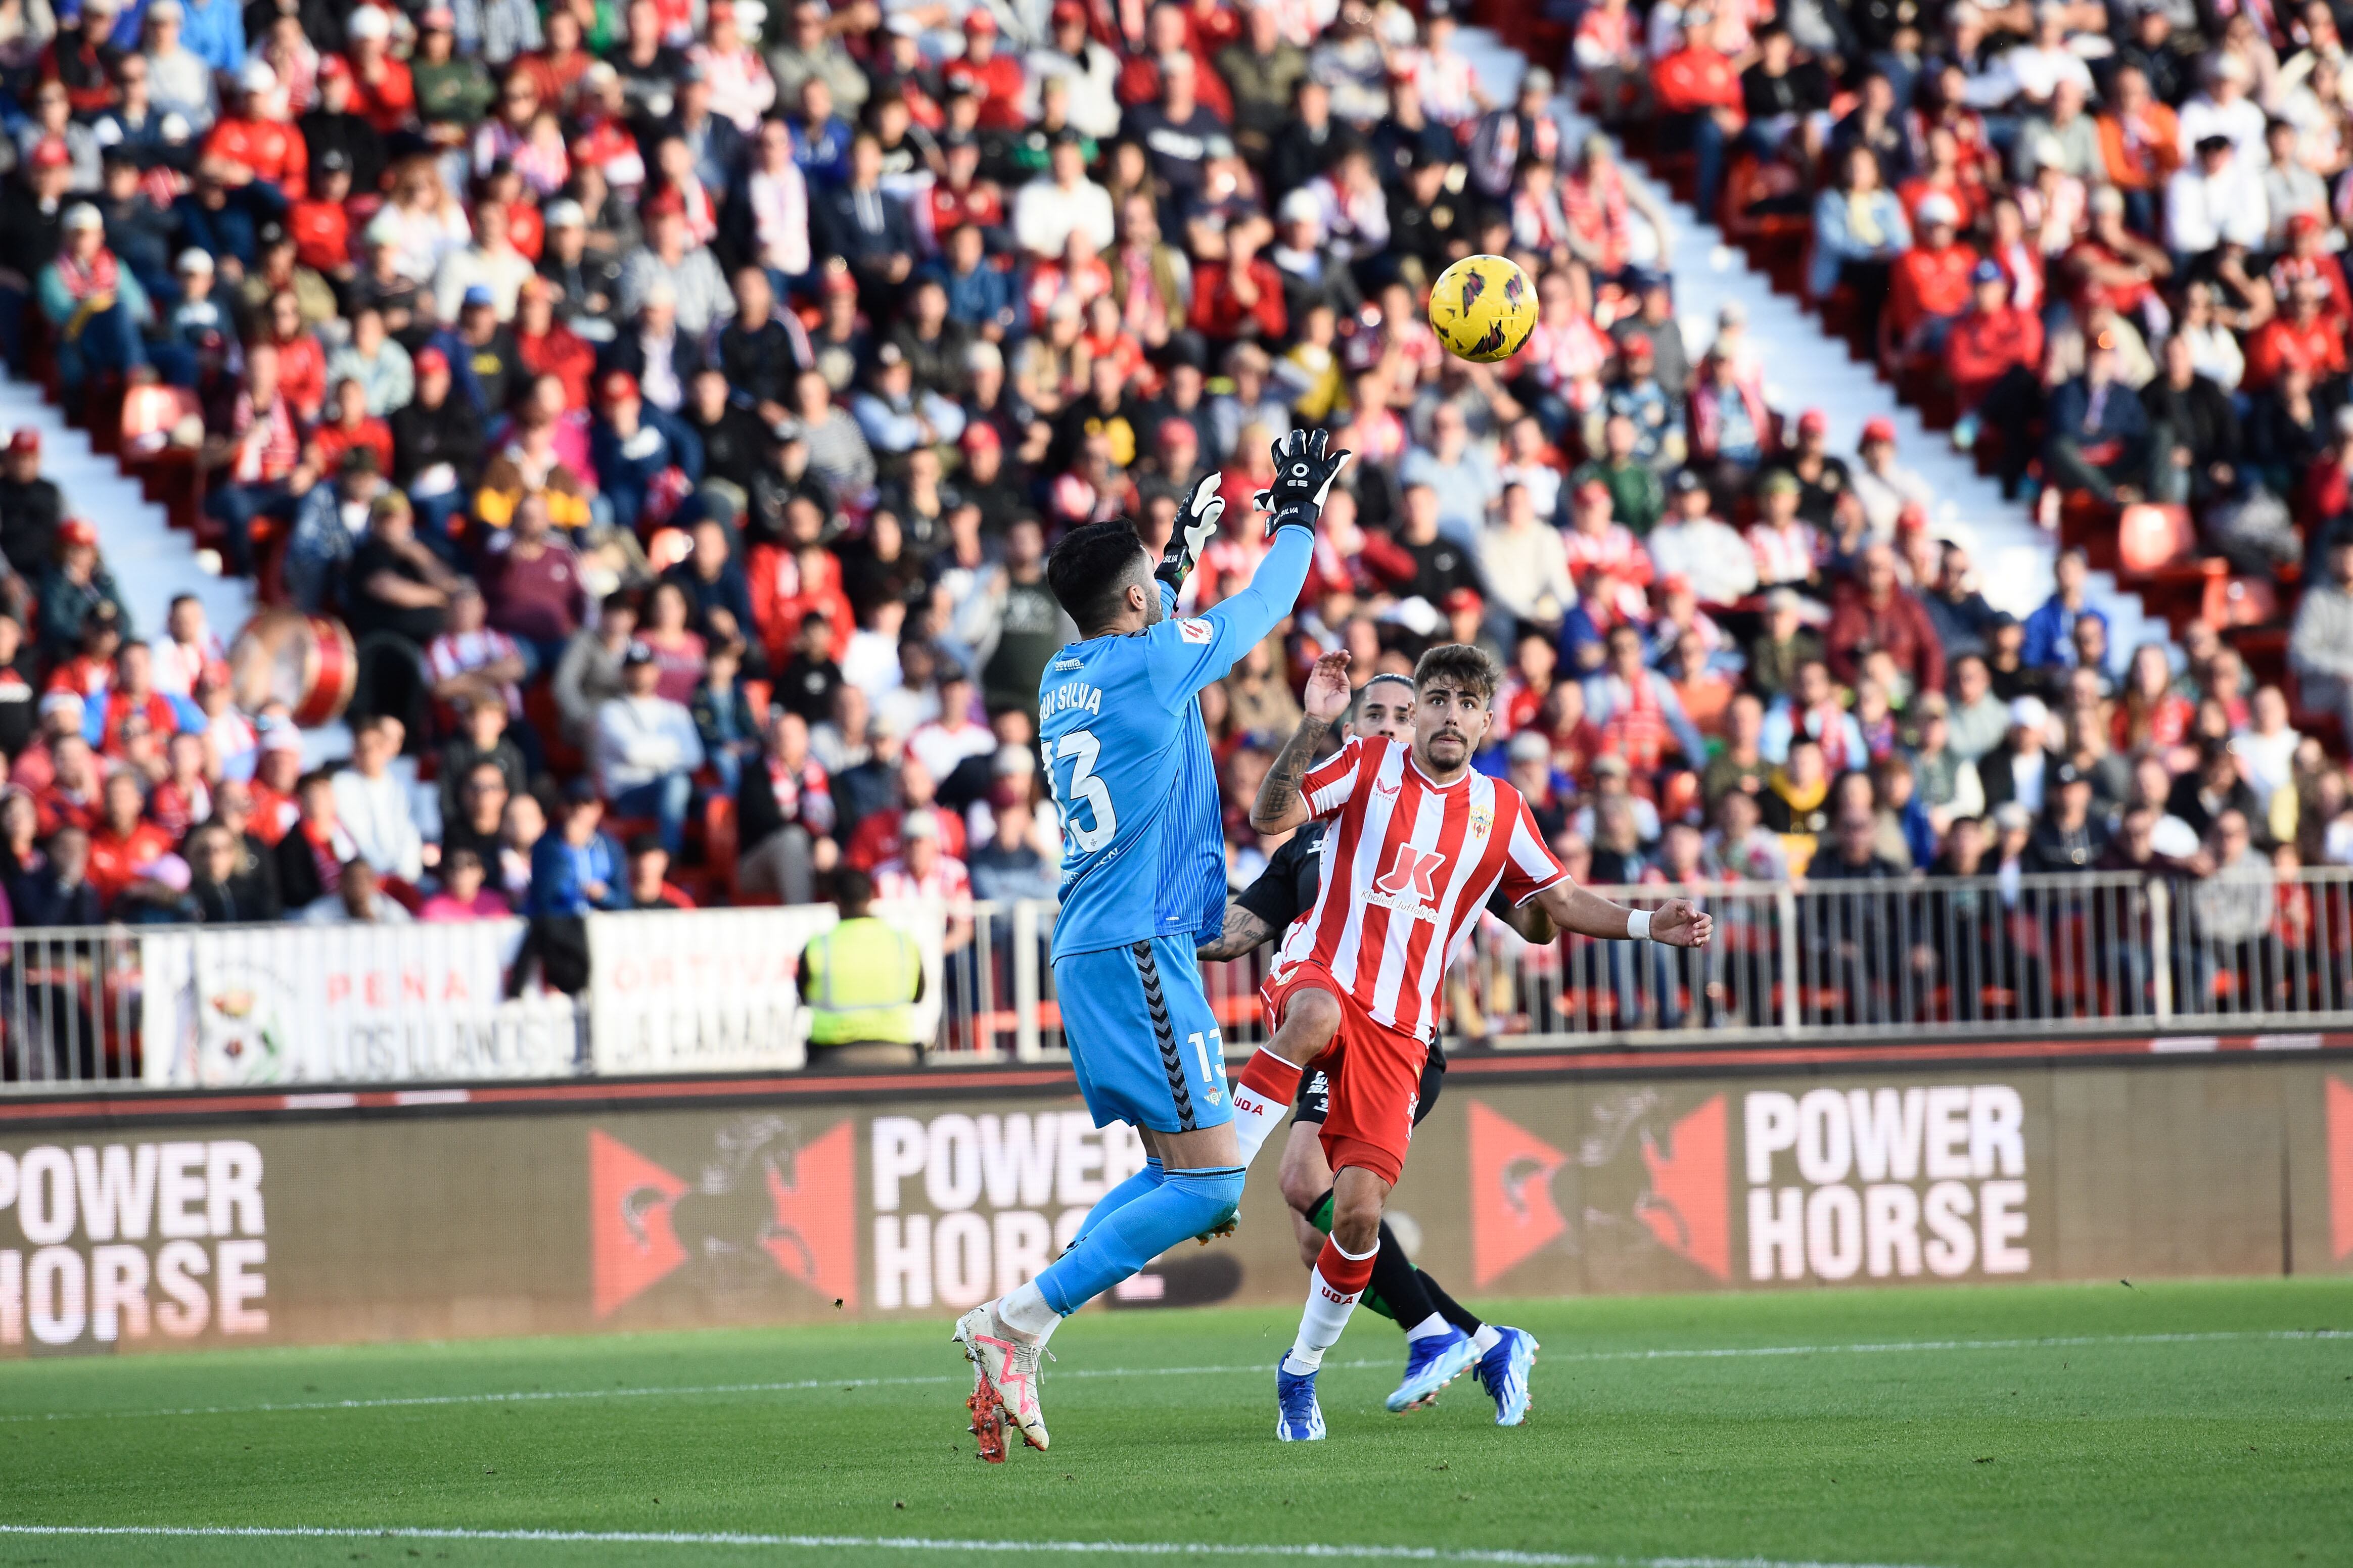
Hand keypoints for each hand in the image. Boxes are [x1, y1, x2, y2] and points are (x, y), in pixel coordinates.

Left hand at [1154, 471, 1225, 592]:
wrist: (1177, 561)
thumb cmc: (1188, 544)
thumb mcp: (1199, 529)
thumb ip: (1209, 515)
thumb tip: (1219, 502)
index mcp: (1190, 511)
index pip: (1200, 492)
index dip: (1208, 483)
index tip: (1217, 475)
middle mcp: (1187, 515)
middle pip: (1198, 498)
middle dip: (1207, 489)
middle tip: (1216, 480)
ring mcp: (1187, 525)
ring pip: (1197, 510)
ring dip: (1205, 502)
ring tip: (1212, 497)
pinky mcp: (1188, 535)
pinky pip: (1199, 525)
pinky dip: (1206, 522)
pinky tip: (1212, 528)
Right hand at [1256, 427, 1351, 536]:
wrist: (1297, 505)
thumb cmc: (1282, 503)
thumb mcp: (1269, 501)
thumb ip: (1261, 500)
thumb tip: (1254, 504)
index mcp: (1284, 467)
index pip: (1278, 452)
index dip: (1278, 446)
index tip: (1279, 442)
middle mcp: (1298, 461)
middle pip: (1297, 442)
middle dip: (1297, 436)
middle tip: (1299, 434)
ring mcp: (1313, 464)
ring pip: (1317, 445)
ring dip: (1319, 437)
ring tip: (1321, 433)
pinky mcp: (1325, 472)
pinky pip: (1335, 461)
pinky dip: (1341, 457)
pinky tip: (1347, 452)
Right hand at [1302, 649, 1350, 720]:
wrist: (1321, 717)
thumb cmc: (1334, 709)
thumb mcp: (1345, 696)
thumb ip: (1345, 683)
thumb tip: (1342, 672)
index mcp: (1337, 684)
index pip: (1340, 669)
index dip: (1344, 662)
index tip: (1348, 656)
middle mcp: (1329, 680)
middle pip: (1334, 665)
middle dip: (1338, 658)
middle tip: (1343, 651)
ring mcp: (1321, 679)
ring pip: (1326, 665)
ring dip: (1331, 657)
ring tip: (1336, 652)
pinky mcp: (1313, 680)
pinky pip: (1317, 668)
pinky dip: (1321, 660)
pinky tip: (1326, 654)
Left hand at [1649, 898, 1712, 947]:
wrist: (1654, 926)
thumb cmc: (1664, 913)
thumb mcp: (1674, 903)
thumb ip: (1687, 905)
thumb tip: (1695, 915)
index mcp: (1694, 915)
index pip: (1708, 919)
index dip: (1705, 923)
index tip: (1694, 925)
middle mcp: (1695, 924)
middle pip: (1710, 928)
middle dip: (1704, 931)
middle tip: (1692, 932)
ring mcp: (1692, 934)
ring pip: (1707, 937)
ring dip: (1703, 939)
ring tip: (1694, 940)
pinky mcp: (1687, 941)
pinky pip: (1699, 945)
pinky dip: (1698, 944)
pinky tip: (1691, 943)